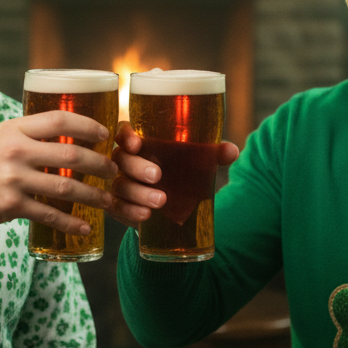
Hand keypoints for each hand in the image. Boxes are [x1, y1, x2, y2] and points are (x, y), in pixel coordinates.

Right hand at [0, 111, 118, 253]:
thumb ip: (28, 135)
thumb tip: (66, 133)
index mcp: (14, 130)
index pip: (59, 120)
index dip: (87, 125)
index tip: (105, 134)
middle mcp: (15, 150)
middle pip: (70, 153)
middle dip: (99, 163)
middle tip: (113, 171)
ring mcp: (13, 178)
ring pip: (65, 185)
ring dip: (92, 195)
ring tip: (107, 200)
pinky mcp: (10, 205)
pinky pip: (49, 214)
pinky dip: (70, 222)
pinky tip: (84, 227)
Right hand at [109, 121, 240, 228]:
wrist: (176, 207)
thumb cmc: (182, 172)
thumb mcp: (197, 161)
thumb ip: (212, 153)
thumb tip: (231, 151)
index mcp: (140, 142)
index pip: (123, 131)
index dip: (126, 135)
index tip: (137, 143)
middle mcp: (125, 161)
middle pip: (121, 158)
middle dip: (137, 166)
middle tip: (158, 175)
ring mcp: (119, 184)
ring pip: (119, 185)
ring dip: (138, 192)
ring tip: (161, 201)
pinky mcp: (119, 206)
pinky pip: (116, 208)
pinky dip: (130, 211)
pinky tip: (145, 215)